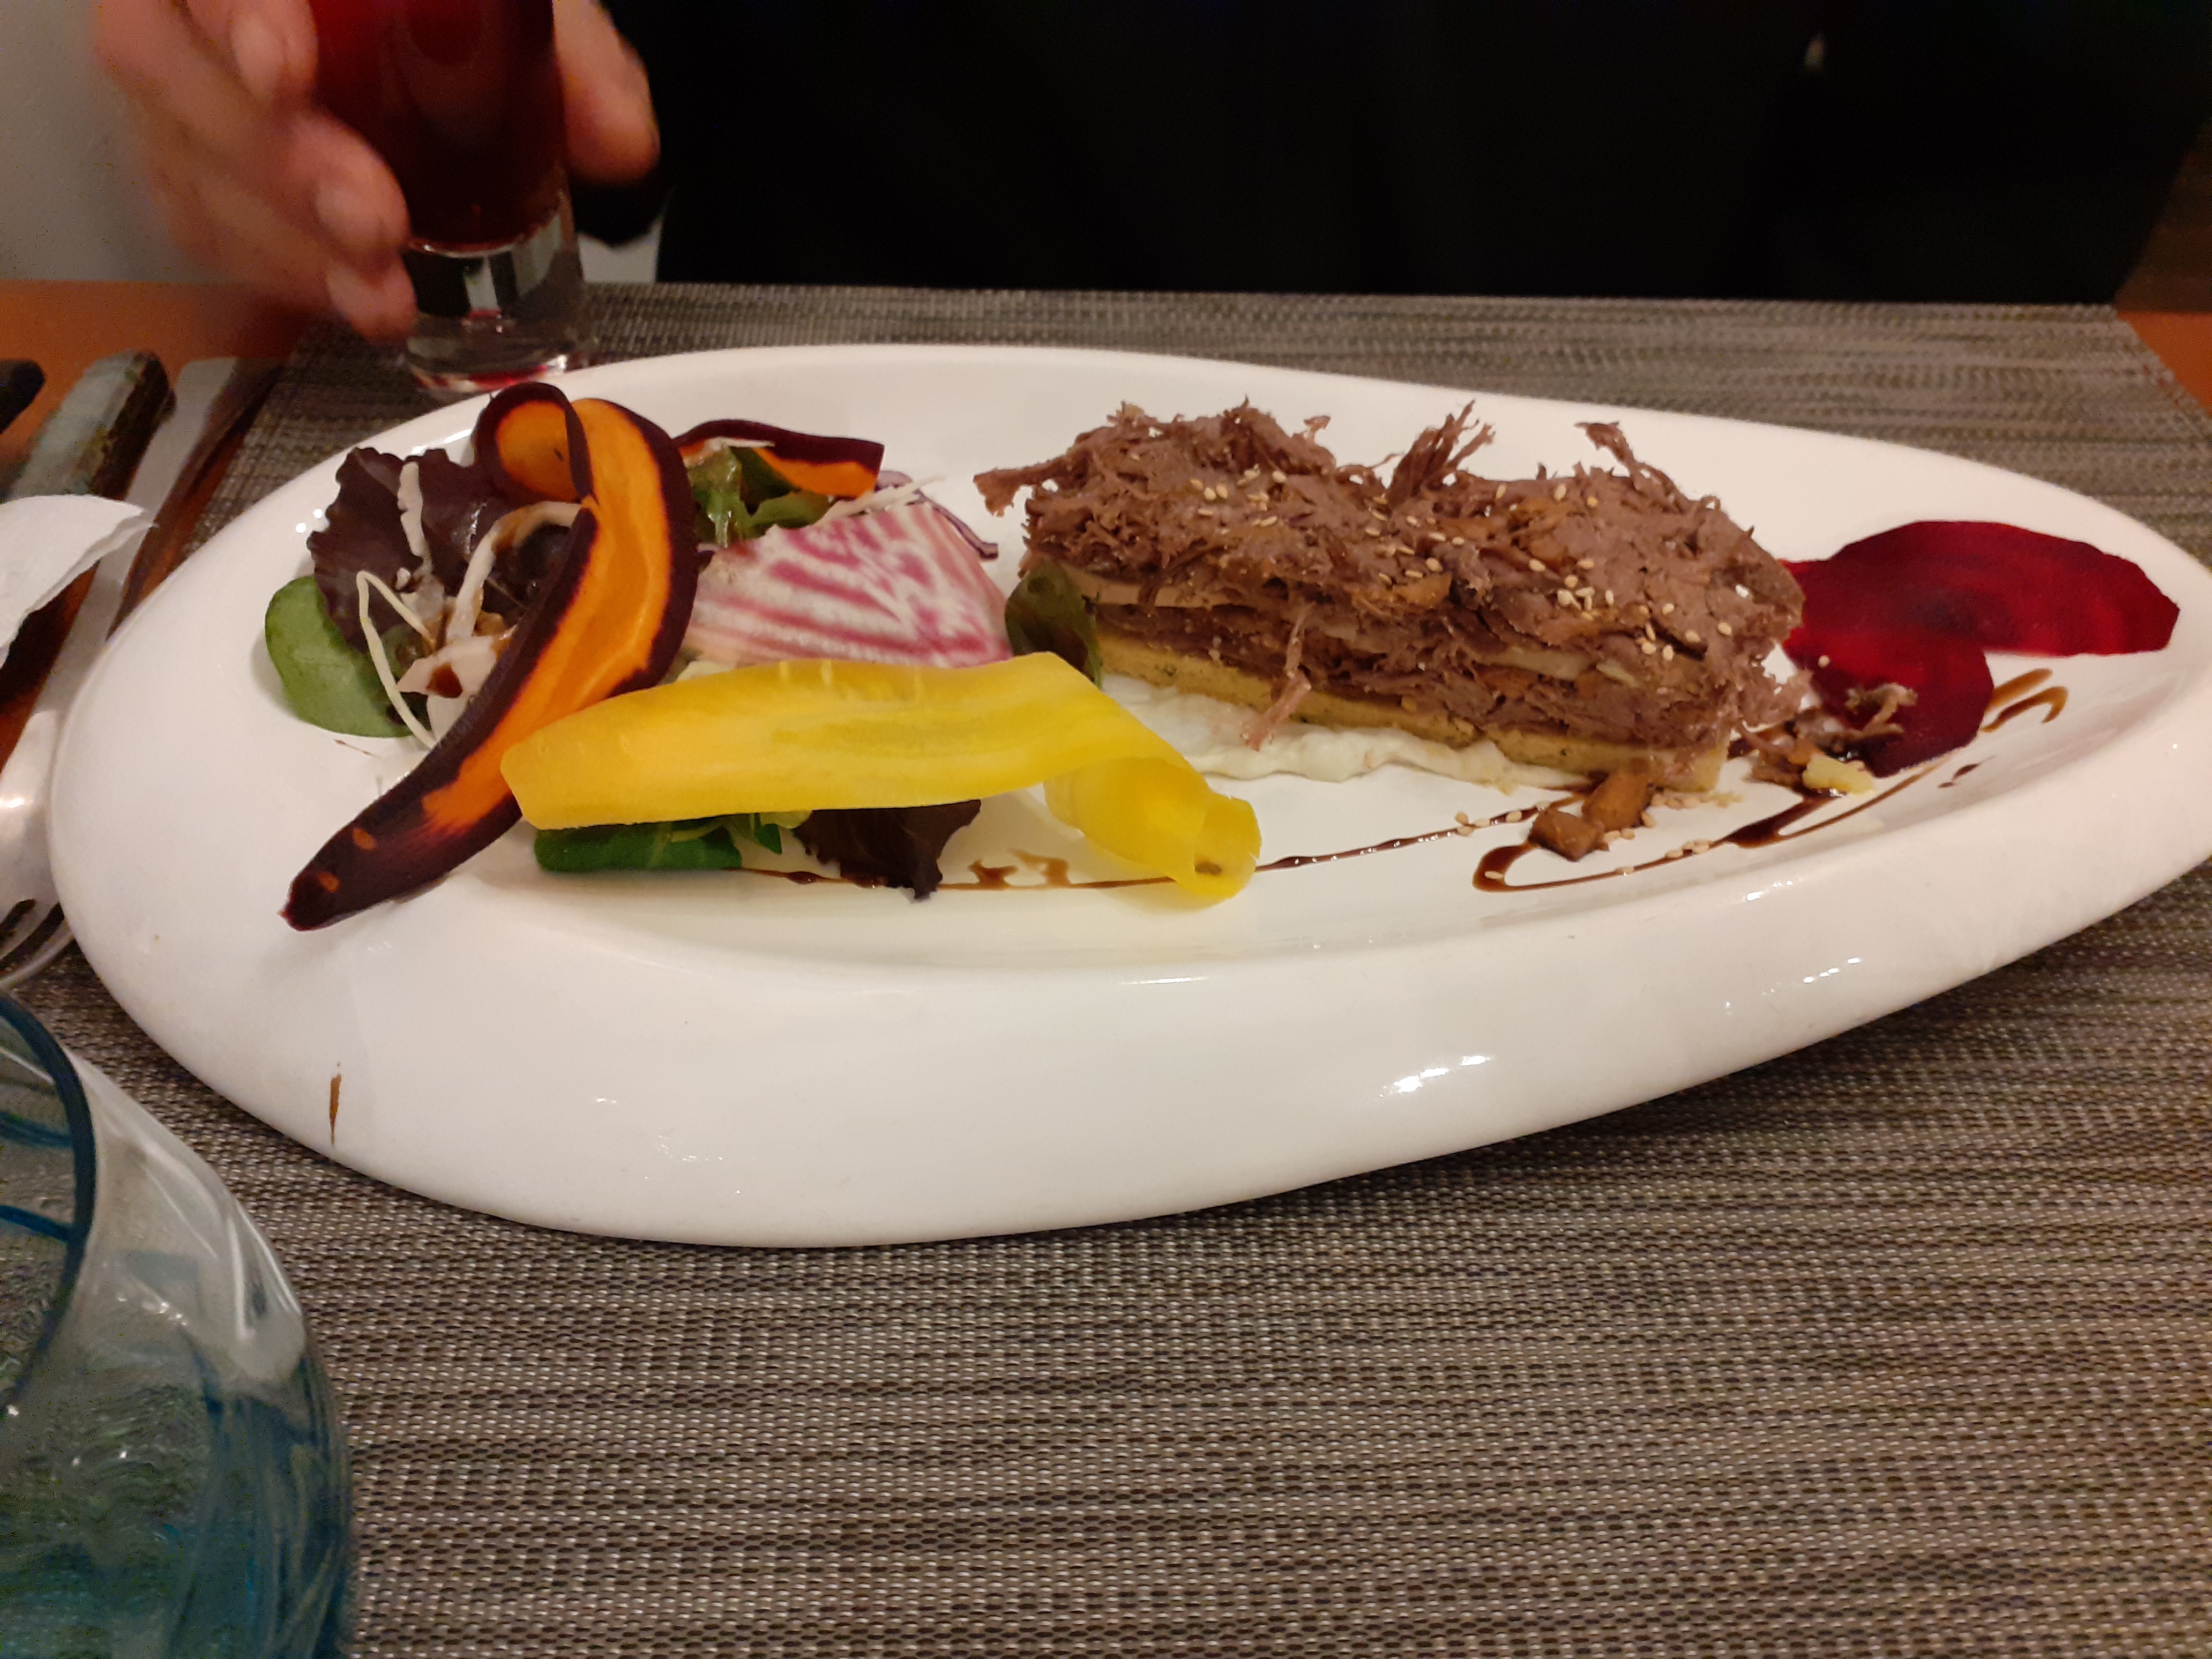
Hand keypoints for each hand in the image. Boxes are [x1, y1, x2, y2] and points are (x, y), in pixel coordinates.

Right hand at [95, 0, 657, 339]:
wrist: (418, 47)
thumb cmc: (457, 17)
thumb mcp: (522, 11)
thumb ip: (571, 60)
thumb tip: (623, 143)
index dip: (237, 13)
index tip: (284, 72)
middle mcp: (191, 10)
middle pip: (171, 68)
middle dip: (278, 159)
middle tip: (374, 221)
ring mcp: (179, 87)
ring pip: (186, 160)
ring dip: (288, 241)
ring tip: (381, 292)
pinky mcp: (191, 169)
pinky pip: (206, 226)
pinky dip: (286, 272)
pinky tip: (357, 298)